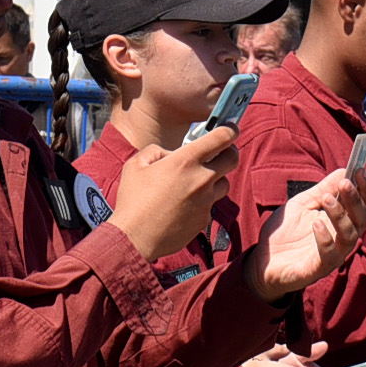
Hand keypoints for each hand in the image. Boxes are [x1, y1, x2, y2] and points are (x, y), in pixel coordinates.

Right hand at [106, 129, 235, 262]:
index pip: (222, 138)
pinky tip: (184, 204)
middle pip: (233, 158)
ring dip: (216, 178)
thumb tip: (170, 154)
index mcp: (185, 161)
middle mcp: (201, 179)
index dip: (230, 130)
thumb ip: (157, 151)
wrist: (135, 238)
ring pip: (224, 183)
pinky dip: (203, 200)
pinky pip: (211, 204)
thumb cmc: (133, 200)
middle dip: (230, 151)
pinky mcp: (204, 219)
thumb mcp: (136, 164)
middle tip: (220, 151)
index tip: (230, 129)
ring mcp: (206, 201)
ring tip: (197, 180)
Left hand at [243, 170, 365, 299]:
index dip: (365, 188)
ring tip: (326, 199)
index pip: (363, 204)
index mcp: (341, 221)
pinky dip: (326, 238)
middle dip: (355, 199)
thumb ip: (322, 189)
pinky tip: (316, 223)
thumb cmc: (285, 233)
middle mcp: (341, 238)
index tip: (360, 170)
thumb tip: (344, 170)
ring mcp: (332, 255)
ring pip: (349, 236)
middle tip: (345, 183)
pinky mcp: (318, 269)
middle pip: (361, 219)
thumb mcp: (302, 204)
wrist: (263, 261)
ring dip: (340, 215)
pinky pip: (330, 255)